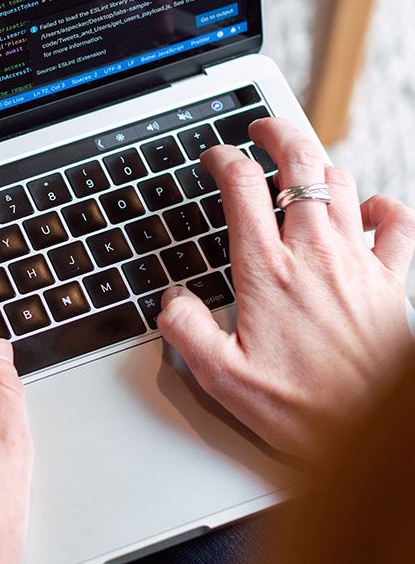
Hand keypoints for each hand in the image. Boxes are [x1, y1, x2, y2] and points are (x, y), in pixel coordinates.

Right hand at [157, 118, 414, 457]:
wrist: (371, 433)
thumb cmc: (302, 410)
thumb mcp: (221, 379)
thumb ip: (185, 331)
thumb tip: (171, 299)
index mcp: (267, 271)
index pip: (241, 187)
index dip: (222, 159)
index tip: (214, 157)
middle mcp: (314, 254)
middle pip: (299, 163)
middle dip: (277, 133)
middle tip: (261, 130)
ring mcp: (357, 262)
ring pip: (341, 183)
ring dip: (319, 166)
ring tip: (301, 169)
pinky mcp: (391, 281)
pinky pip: (396, 223)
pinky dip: (382, 206)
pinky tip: (368, 210)